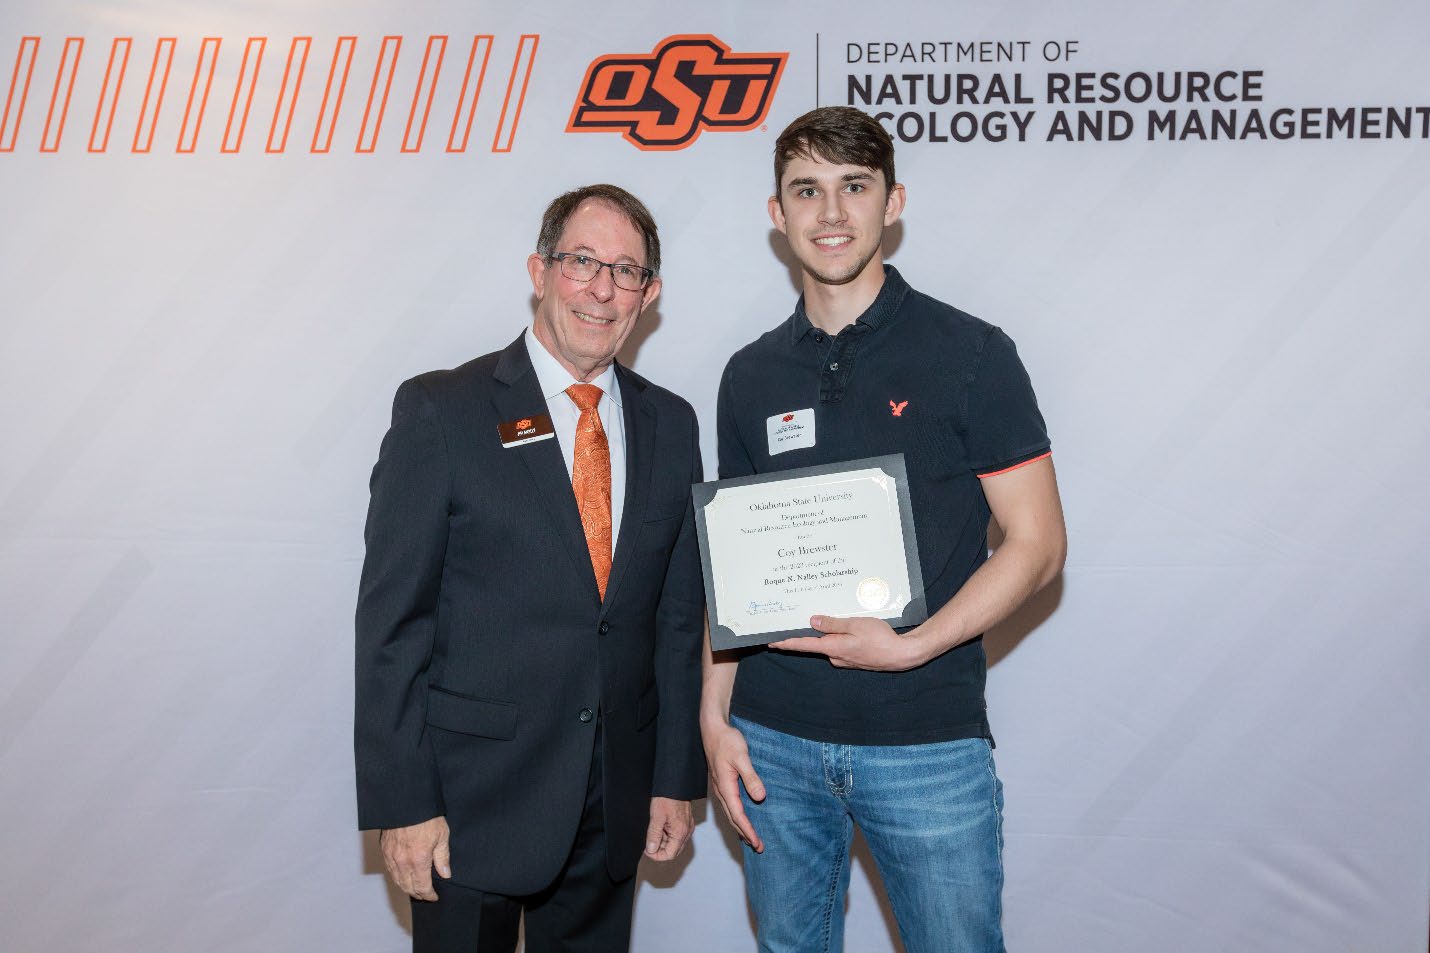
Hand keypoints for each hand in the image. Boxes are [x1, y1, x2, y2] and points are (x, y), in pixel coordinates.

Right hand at [380, 815, 450, 900]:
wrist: (407, 801)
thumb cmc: (426, 816)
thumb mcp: (441, 836)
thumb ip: (442, 858)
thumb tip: (445, 874)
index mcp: (419, 860)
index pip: (422, 887)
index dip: (428, 895)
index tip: (434, 897)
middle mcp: (403, 862)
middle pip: (408, 887)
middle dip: (418, 894)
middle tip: (425, 895)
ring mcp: (391, 856)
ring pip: (397, 880)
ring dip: (406, 887)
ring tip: (415, 889)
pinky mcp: (384, 850)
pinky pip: (390, 870)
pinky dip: (397, 877)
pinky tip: (403, 876)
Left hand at [645, 797, 694, 860]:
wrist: (675, 783)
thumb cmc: (667, 797)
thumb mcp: (656, 817)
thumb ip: (654, 835)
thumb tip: (651, 850)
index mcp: (680, 832)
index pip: (669, 855)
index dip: (656, 855)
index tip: (647, 849)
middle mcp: (686, 832)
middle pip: (673, 851)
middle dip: (659, 849)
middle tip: (648, 841)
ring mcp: (687, 827)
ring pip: (674, 843)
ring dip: (662, 840)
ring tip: (654, 828)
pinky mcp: (685, 823)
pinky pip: (676, 835)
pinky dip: (667, 834)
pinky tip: (660, 825)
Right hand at [701, 719, 765, 851]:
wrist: (712, 729)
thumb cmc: (727, 741)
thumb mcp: (742, 757)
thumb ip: (751, 777)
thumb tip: (760, 798)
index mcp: (725, 787)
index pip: (738, 815)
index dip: (748, 830)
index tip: (757, 843)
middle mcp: (721, 790)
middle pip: (733, 818)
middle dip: (745, 834)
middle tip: (759, 848)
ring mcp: (721, 787)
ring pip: (731, 813)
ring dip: (741, 827)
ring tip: (751, 840)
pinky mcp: (722, 783)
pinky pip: (730, 805)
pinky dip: (737, 817)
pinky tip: (742, 819)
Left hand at [769, 615, 928, 671]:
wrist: (901, 655)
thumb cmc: (880, 638)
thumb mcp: (855, 624)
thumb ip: (833, 623)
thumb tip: (813, 621)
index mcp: (833, 647)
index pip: (803, 645)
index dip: (786, 642)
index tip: (771, 641)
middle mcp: (835, 656)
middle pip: (815, 644)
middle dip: (806, 633)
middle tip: (795, 621)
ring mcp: (844, 659)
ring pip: (829, 644)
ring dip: (825, 634)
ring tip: (825, 619)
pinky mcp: (853, 659)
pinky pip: (839, 646)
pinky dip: (837, 638)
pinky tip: (844, 629)